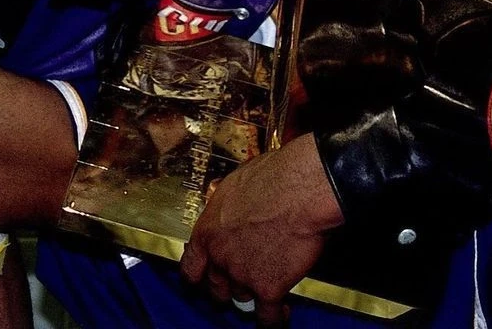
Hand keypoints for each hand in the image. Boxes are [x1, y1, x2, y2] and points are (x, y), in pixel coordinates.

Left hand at [180, 134, 342, 326]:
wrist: (300, 189)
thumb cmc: (274, 177)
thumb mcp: (236, 185)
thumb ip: (228, 209)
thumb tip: (232, 210)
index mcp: (209, 230)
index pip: (191, 266)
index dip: (196, 275)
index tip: (200, 278)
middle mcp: (221, 256)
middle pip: (215, 286)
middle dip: (227, 284)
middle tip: (240, 277)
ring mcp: (243, 275)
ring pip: (241, 298)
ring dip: (252, 293)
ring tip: (266, 282)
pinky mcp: (268, 288)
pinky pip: (266, 318)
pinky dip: (273, 319)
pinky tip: (280, 313)